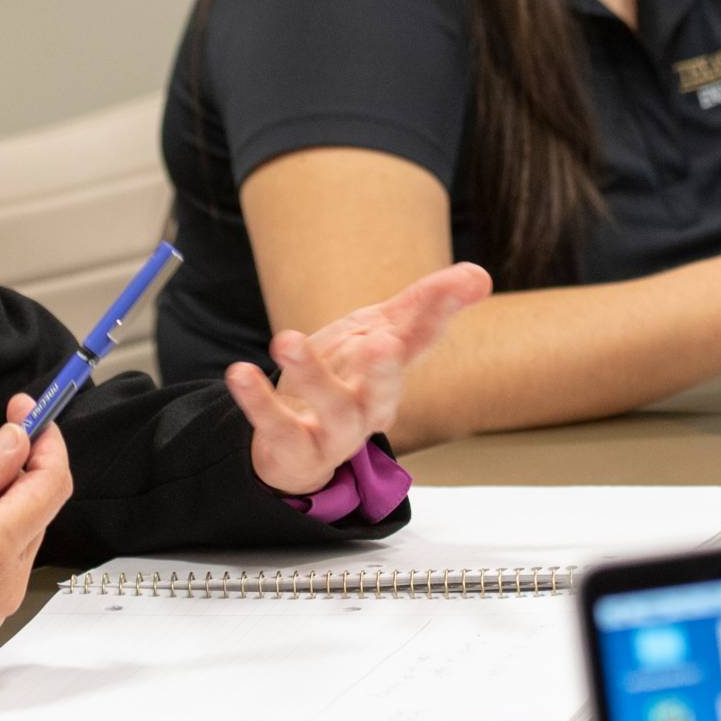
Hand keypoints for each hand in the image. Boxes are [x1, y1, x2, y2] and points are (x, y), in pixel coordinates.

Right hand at [0, 396, 73, 668]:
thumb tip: (16, 442)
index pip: (52, 482)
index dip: (46, 440)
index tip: (28, 413)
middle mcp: (8, 579)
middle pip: (40, 507)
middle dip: (21, 470)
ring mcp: (0, 602)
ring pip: (24, 535)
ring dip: (5, 506)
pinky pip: (6, 564)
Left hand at [228, 263, 491, 495]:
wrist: (298, 444)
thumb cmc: (346, 378)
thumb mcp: (381, 333)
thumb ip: (423, 305)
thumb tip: (480, 274)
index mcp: (392, 373)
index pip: (421, 339)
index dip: (441, 309)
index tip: (469, 280)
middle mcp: (370, 406)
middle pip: (383, 391)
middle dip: (385, 369)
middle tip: (383, 342)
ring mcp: (333, 431)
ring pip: (330, 408)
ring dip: (311, 374)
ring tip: (286, 339)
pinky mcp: (293, 446)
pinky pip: (276, 426)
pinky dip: (257, 401)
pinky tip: (240, 372)